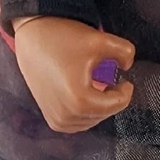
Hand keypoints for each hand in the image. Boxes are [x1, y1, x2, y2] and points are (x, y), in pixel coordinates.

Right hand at [12, 16, 135, 132]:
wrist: (32, 36)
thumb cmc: (62, 38)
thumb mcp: (100, 40)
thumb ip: (125, 52)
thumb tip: (127, 66)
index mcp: (80, 101)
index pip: (117, 104)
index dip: (125, 89)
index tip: (123, 77)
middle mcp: (66, 116)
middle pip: (105, 113)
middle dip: (111, 96)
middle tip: (108, 77)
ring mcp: (57, 120)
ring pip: (92, 119)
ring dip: (99, 105)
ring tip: (97, 84)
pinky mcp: (51, 119)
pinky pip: (78, 122)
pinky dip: (86, 111)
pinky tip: (84, 92)